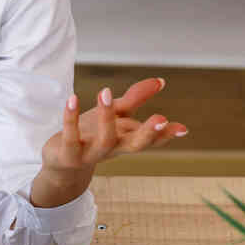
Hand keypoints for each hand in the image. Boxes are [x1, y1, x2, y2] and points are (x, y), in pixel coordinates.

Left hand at [32, 76, 187, 207]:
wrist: (61, 163)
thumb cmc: (91, 135)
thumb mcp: (115, 115)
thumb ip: (136, 98)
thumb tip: (160, 81)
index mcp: (126, 140)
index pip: (150, 139)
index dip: (166, 135)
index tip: (182, 128)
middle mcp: (112, 149)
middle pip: (134, 145)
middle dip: (148, 133)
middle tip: (161, 119)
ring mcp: (91, 154)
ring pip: (104, 140)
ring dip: (106, 117)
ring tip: (105, 91)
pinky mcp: (68, 154)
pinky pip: (70, 137)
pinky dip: (70, 118)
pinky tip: (72, 99)